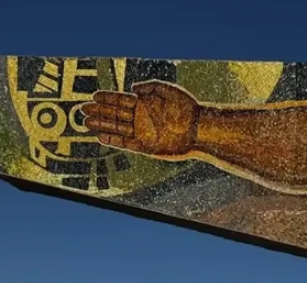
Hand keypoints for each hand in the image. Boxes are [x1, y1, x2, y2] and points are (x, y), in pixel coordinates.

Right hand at [82, 81, 198, 155]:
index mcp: (145, 104)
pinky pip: (126, 144)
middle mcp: (142, 118)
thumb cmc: (187, 108)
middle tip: (83, 110)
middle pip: (115, 114)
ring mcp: (143, 132)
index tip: (93, 96)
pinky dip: (113, 141)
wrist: (199, 129)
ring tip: (86, 123)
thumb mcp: (168, 90)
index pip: (121, 100)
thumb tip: (132, 89)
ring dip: (102, 126)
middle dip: (99, 111)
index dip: (107, 98)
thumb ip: (149, 87)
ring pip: (117, 128)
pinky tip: (101, 137)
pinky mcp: (146, 147)